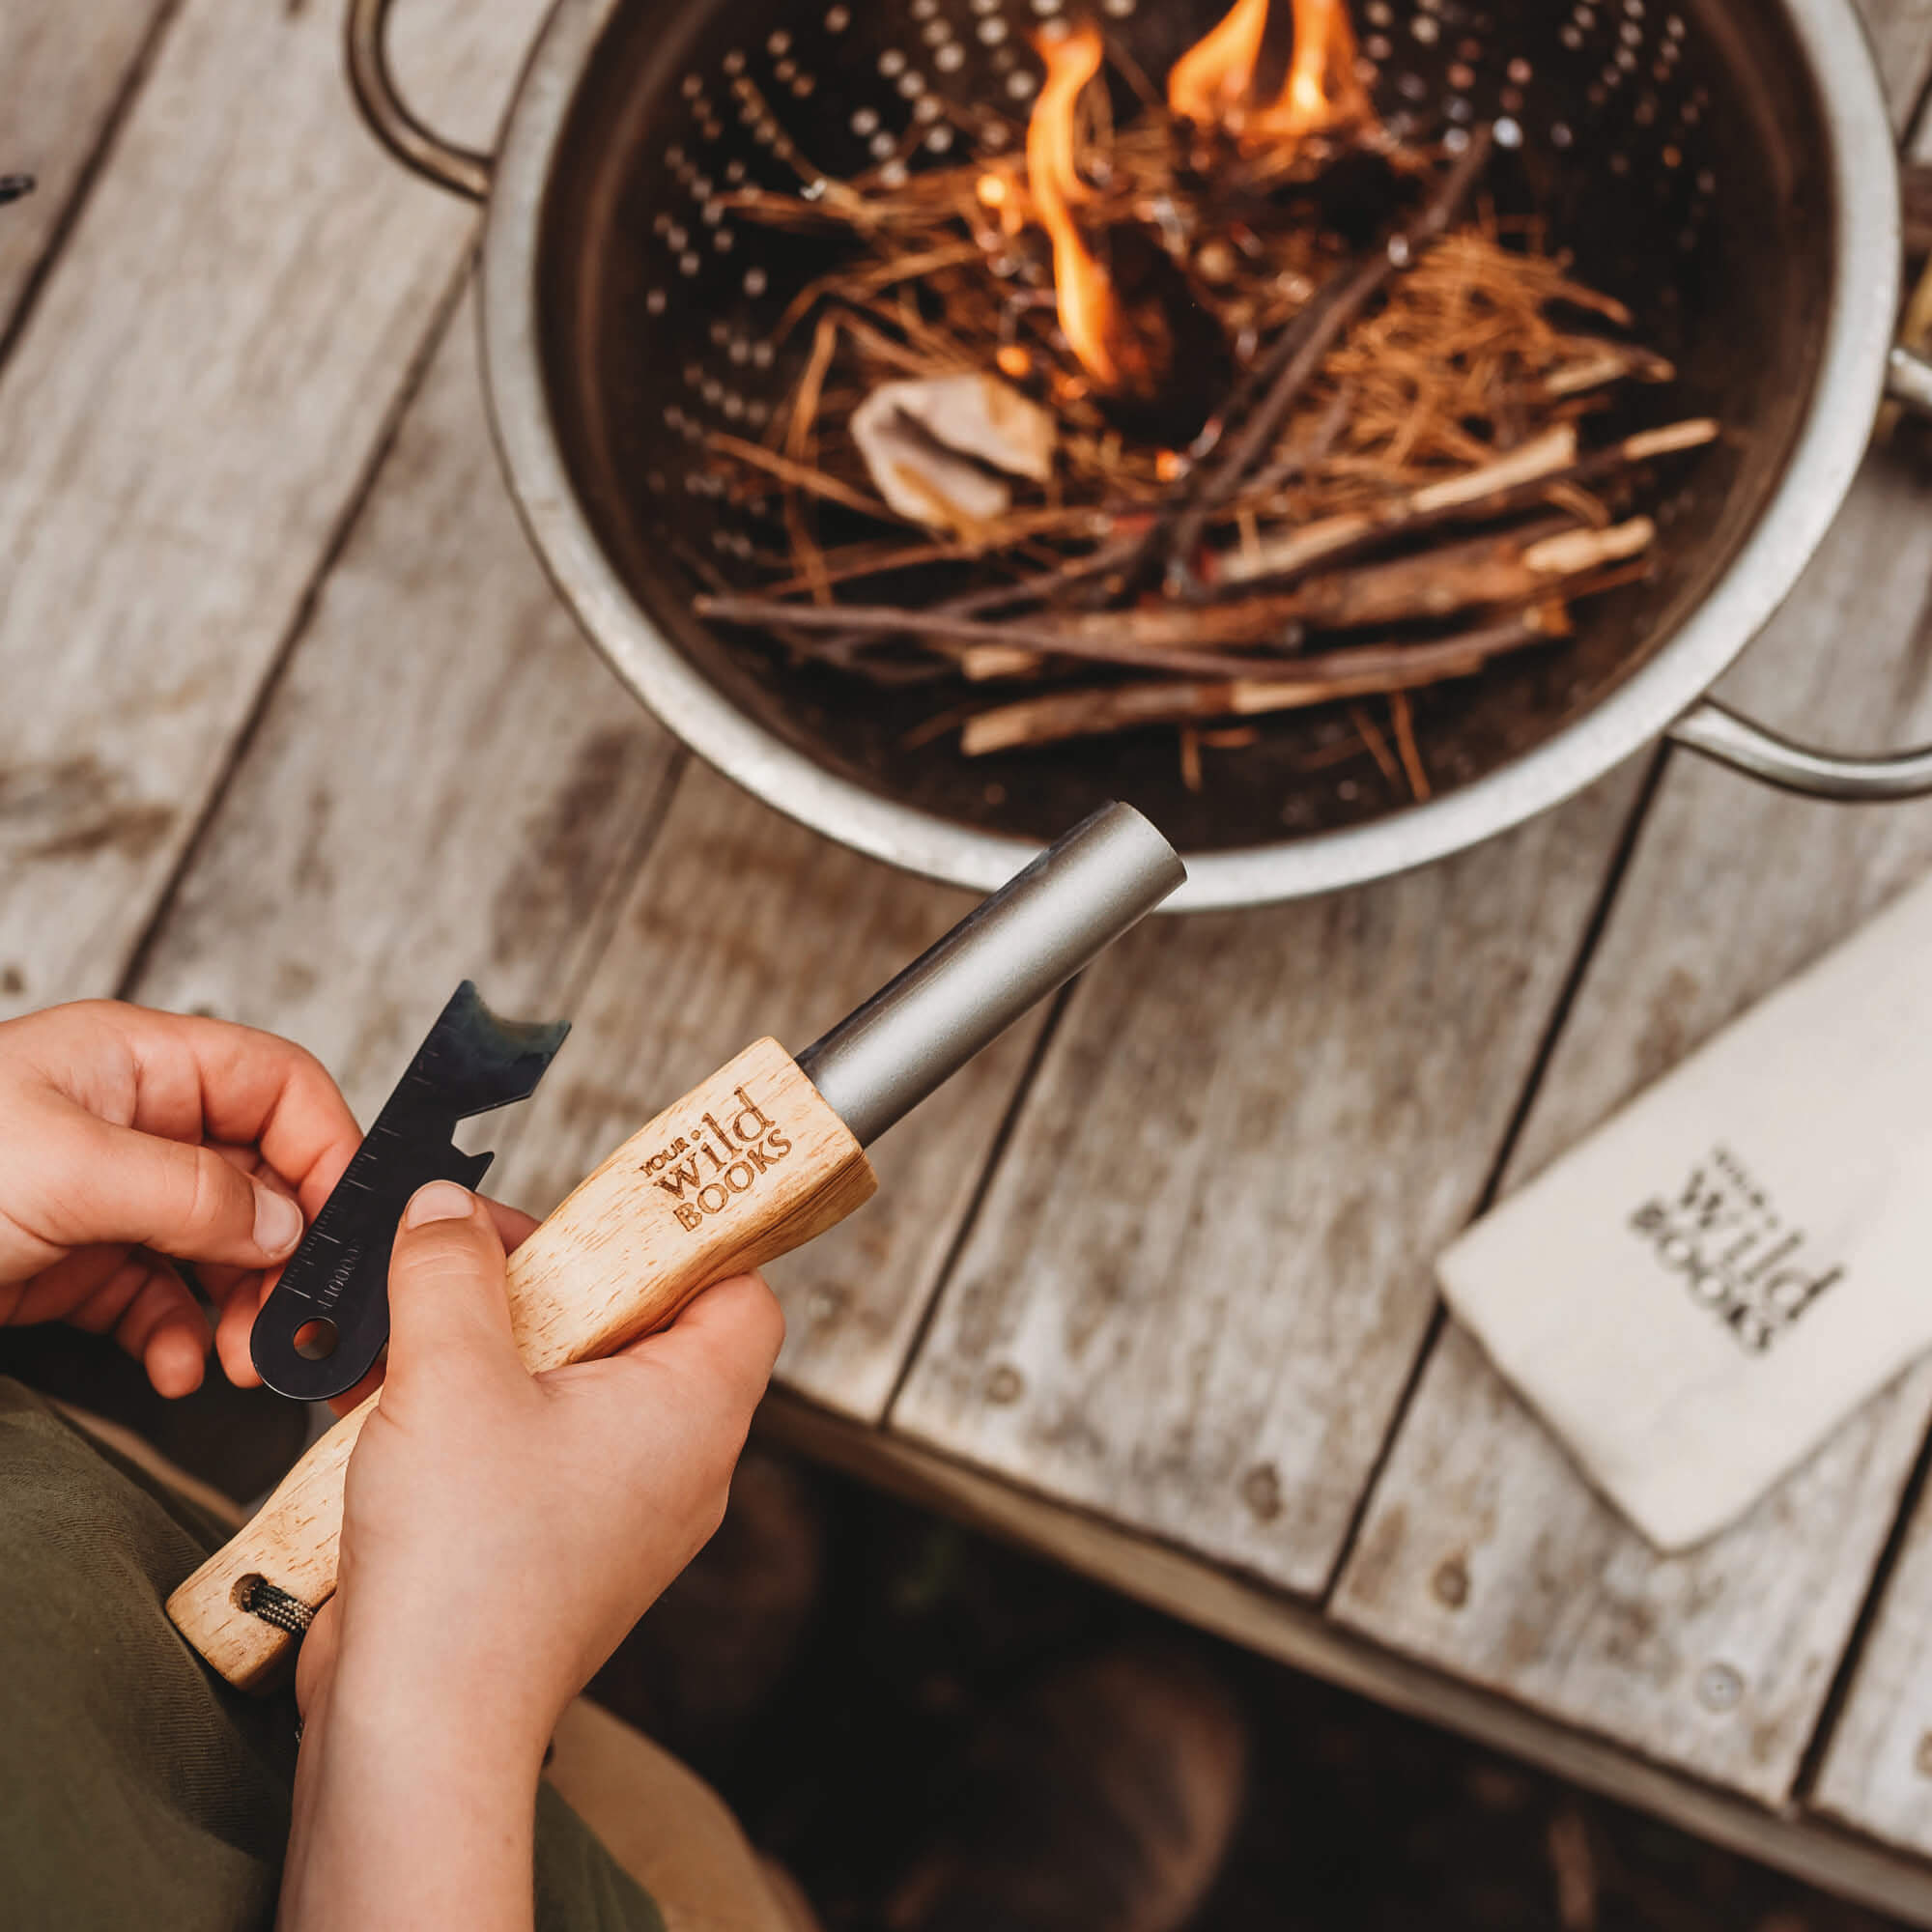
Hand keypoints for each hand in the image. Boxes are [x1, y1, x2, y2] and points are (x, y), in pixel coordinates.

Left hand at [0, 1001, 361, 1395]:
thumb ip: (193, 1192)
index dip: (324, 1150)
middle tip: (293, 1316)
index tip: (345, 1226)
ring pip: (218, 1247)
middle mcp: (132, 1125)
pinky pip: (160, 1300)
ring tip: (241, 1355)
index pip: (277, 1086)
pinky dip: (178, 1337)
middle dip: (284, 1251)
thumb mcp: (65, 1169)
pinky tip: (173, 1365)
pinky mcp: (75, 1265)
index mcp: (137, 1063)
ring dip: (241, 1305)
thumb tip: (284, 1225)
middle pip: (258, 1176)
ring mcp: (104, 1198)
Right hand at [281, 1182, 783, 1930]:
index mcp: (696, 1406)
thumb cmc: (470, 1575)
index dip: (681, 1235)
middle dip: (552, 1282)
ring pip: (574, 1386)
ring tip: (415, 1328)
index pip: (739, 1288)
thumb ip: (453, 1271)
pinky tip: (389, 1400)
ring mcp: (621, 1510)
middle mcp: (678, 1460)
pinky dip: (471, 1414)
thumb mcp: (453, 1374)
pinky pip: (532, 1448)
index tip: (606, 1205)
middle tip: (477, 1258)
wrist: (421, 1730)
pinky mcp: (558, 1547)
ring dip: (493, 1347)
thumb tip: (448, 1210)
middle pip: (643, 1324)